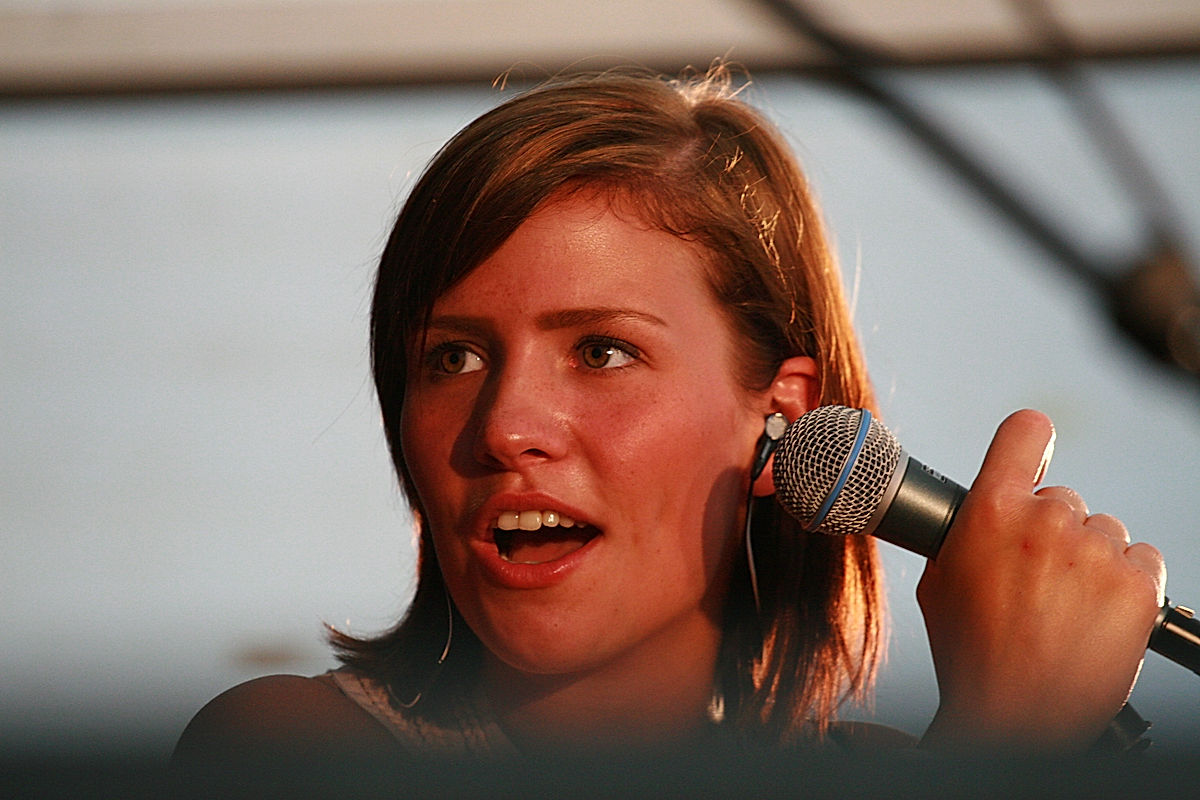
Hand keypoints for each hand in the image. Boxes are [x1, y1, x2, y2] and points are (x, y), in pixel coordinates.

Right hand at [917, 410, 1165, 754]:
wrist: (1015, 716)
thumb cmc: (973, 655)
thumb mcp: (940, 580)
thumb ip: (965, 532)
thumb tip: (981, 514)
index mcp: (991, 509)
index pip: (1025, 432)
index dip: (1031, 443)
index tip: (1034, 455)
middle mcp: (1047, 519)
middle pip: (1063, 498)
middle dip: (1052, 532)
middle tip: (1036, 581)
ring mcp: (1097, 551)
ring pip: (1104, 532)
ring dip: (1090, 561)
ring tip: (1065, 610)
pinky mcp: (1138, 586)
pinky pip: (1142, 561)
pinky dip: (1126, 585)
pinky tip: (1095, 617)